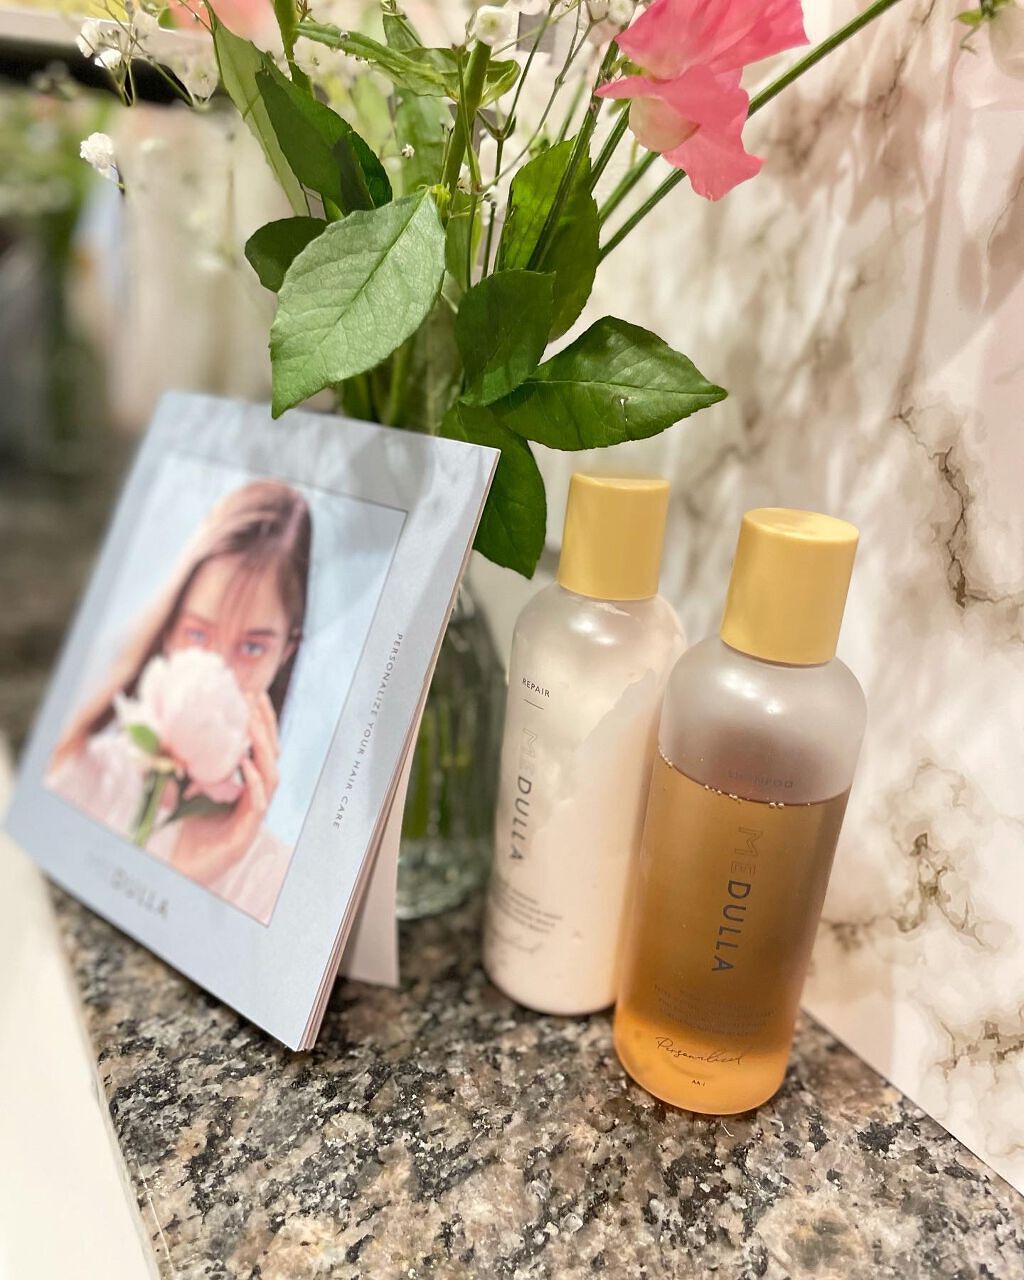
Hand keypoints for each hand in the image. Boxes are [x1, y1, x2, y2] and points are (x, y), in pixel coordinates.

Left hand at [169, 692, 279, 887]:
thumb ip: (191, 765)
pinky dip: (253, 781)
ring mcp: (254, 818)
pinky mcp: (247, 835)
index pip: (261, 749)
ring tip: (251, 725)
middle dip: (265, 725)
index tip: (252, 693)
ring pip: (271, 776)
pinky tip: (245, 764)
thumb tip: (176, 729)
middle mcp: (256, 799)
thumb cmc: (186, 832)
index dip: (260, 722)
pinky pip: (259, 803)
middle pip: (272, 756)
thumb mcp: (188, 788)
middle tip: (255, 697)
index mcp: (247, 788)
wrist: (180, 871)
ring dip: (263, 748)